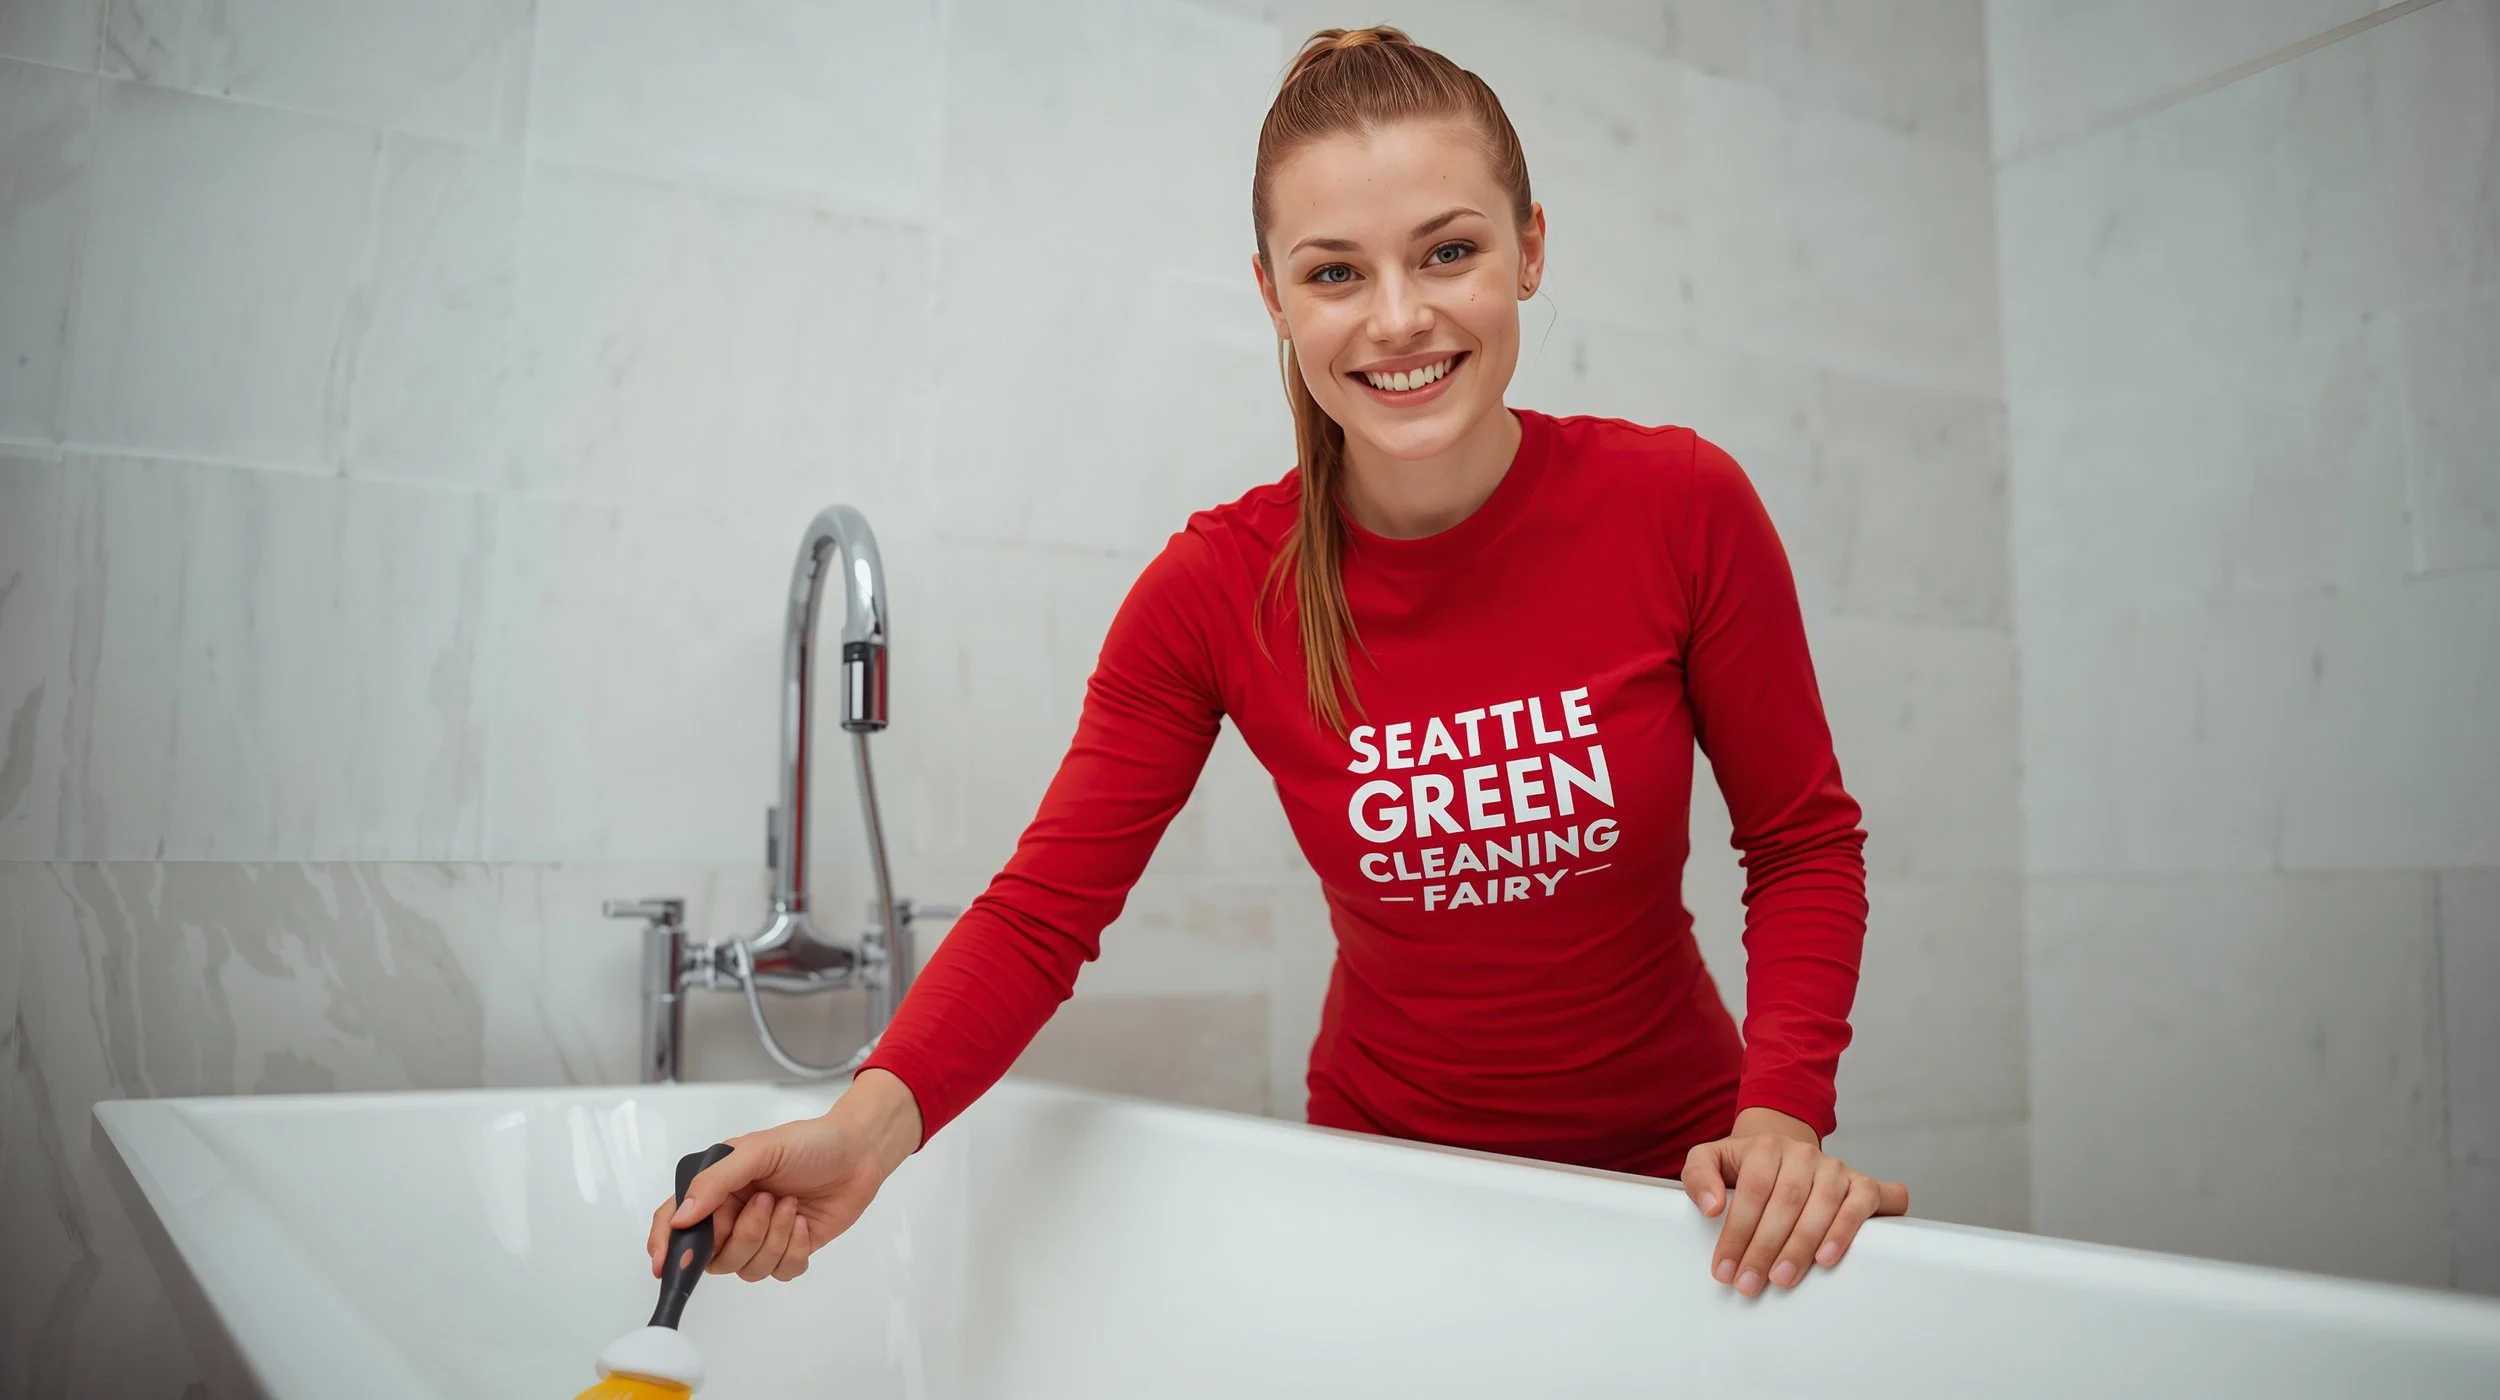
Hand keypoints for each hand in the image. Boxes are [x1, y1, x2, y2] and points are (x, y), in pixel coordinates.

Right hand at [646, 1068, 923, 1282]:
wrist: (859, 1152)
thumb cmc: (810, 1142)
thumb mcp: (759, 1151)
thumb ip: (716, 1182)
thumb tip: (680, 1216)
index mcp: (718, 1188)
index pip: (676, 1221)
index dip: (667, 1245)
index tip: (665, 1263)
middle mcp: (734, 1215)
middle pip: (714, 1256)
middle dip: (744, 1234)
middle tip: (768, 1201)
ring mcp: (762, 1235)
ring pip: (747, 1268)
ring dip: (772, 1239)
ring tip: (789, 1205)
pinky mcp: (789, 1249)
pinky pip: (780, 1272)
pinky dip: (794, 1250)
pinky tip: (803, 1222)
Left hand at [1680, 1107, 1907, 1296]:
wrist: (1783, 1154)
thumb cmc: (1745, 1167)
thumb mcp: (1711, 1160)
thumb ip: (1698, 1176)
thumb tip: (1712, 1207)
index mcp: (1766, 1147)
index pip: (1752, 1192)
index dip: (1737, 1232)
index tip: (1724, 1269)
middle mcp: (1803, 1154)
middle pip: (1785, 1202)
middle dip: (1764, 1248)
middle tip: (1749, 1283)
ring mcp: (1834, 1168)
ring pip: (1822, 1205)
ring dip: (1801, 1246)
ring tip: (1781, 1279)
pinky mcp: (1861, 1184)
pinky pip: (1859, 1205)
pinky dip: (1845, 1231)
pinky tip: (1826, 1258)